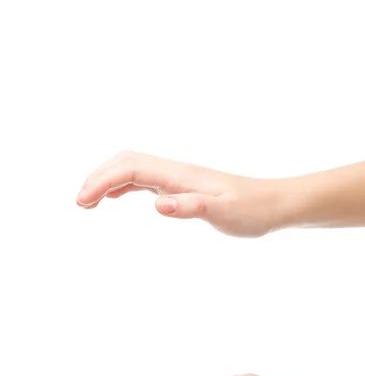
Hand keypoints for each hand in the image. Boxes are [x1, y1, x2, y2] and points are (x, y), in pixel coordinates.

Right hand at [76, 152, 288, 236]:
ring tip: (88, 202)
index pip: (131, 169)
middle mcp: (174, 171)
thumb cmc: (252, 210)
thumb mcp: (224, 213)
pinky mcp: (181, 187)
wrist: (274, 204)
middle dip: (97, 177)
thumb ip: (192, 208)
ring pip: (131, 168)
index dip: (102, 181)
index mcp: (180, 175)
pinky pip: (143, 180)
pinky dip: (122, 185)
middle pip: (125, 161)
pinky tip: (114, 198)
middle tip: (80, 203)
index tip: (83, 202)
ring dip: (106, 180)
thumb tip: (157, 204)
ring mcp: (177, 178)